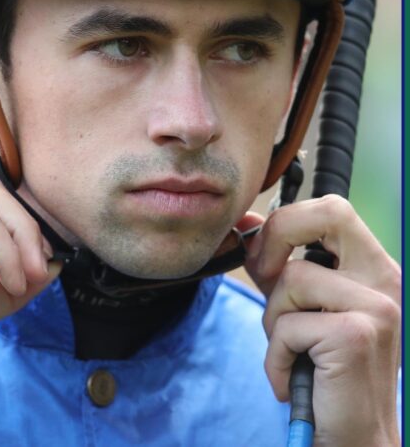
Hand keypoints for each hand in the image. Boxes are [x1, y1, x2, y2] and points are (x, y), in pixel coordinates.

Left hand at [240, 195, 400, 444]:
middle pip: (327, 214)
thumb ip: (277, 265)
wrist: (352, 438)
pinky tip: (295, 379)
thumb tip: (246, 221)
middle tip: (266, 281)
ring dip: (274, 322)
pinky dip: (277, 357)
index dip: (285, 222)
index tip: (264, 259)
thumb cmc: (323, 373)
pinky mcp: (357, 335)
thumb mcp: (298, 308)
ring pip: (291, 279)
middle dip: (278, 240)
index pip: (333, 208)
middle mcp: (386, 280)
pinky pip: (286, 326)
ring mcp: (377, 306)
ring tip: (294, 354)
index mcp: (374, 268)